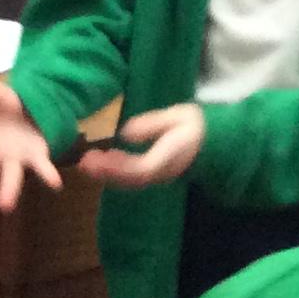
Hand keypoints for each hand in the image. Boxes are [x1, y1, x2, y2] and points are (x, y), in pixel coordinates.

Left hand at [78, 103, 204, 189]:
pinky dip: (116, 171)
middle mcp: (161, 172)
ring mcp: (159, 175)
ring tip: (87, 162)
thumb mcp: (179, 117)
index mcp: (168, 158)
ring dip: (107, 173)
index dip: (115, 168)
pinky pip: (133, 176)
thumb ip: (153, 124)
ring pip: (129, 180)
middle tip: (83, 163)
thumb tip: (126, 132)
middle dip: (105, 173)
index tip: (95, 159)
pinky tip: (104, 160)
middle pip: (130, 179)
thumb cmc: (197, 126)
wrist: (215, 142)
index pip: (139, 169)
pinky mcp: (155, 173)